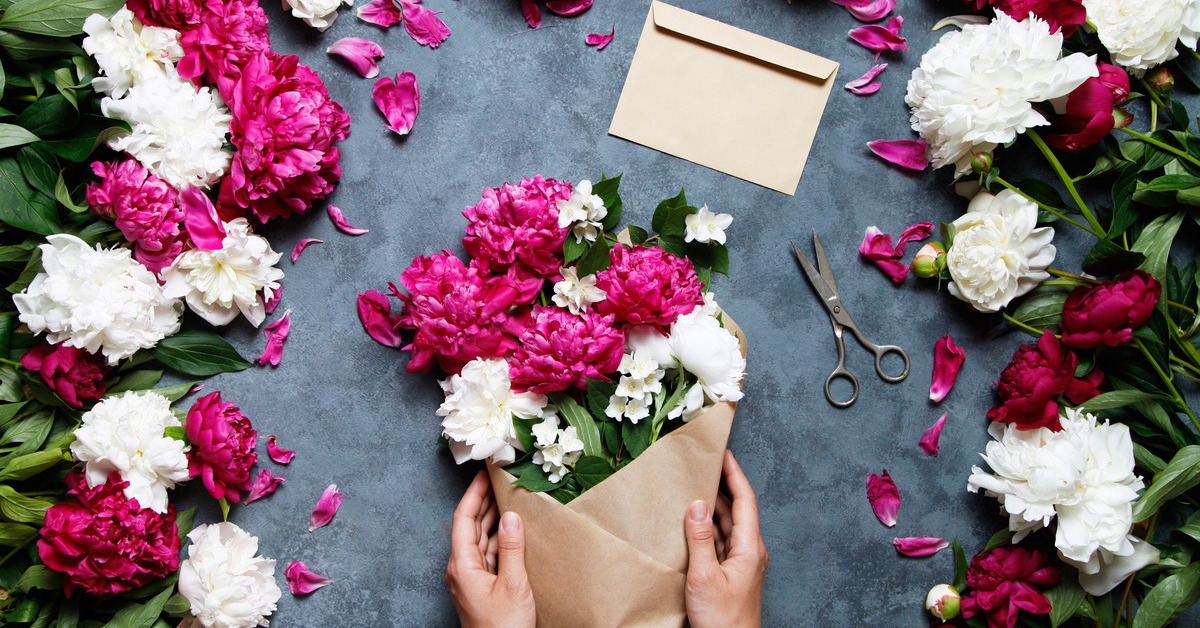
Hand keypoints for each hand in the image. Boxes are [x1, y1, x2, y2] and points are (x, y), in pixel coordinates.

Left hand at [445, 470, 535, 627]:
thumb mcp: (513, 585)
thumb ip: (512, 549)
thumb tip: (512, 517)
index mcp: (462, 566)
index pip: (463, 520)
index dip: (473, 495)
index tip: (483, 476)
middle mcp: (462, 569)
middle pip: (470, 527)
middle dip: (483, 501)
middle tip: (497, 479)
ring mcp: (471, 578)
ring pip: (480, 539)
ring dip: (492, 518)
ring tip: (506, 497)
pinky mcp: (482, 586)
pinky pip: (488, 553)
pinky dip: (499, 538)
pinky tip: (511, 529)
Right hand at [684, 450, 767, 627]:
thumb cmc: (722, 621)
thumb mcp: (704, 577)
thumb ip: (700, 539)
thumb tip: (696, 505)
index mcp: (750, 548)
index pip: (745, 501)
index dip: (735, 475)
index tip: (724, 454)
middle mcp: (750, 552)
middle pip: (737, 510)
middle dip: (722, 486)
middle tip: (704, 466)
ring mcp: (741, 563)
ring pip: (728, 526)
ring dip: (712, 508)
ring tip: (694, 489)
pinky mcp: (731, 574)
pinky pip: (721, 542)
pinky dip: (707, 529)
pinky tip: (692, 524)